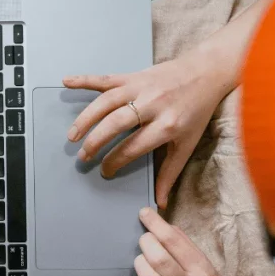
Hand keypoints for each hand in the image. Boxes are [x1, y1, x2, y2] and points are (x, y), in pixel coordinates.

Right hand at [62, 45, 235, 207]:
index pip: (132, 147)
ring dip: (86, 118)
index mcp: (166, 126)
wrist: (207, 72)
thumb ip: (170, 173)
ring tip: (73, 136)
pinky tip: (67, 82)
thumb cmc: (196, 111)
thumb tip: (160, 203)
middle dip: (95, 142)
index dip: (115, 161)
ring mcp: (140, 88)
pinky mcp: (133, 75)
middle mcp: (152, 105)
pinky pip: (106, 78)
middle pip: (115, 124)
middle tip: (83, 157)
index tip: (105, 171)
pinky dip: (85, 79)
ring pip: (106, 102)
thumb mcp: (187, 144)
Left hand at [133, 207, 259, 275]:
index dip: (155, 224)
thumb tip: (165, 228)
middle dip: (146, 242)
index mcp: (203, 272)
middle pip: (158, 258)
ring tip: (144, 261)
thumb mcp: (209, 268)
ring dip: (140, 264)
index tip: (144, 213)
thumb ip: (187, 248)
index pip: (174, 242)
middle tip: (145, 240)